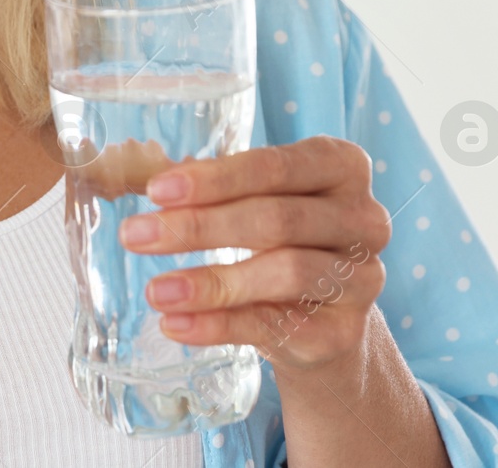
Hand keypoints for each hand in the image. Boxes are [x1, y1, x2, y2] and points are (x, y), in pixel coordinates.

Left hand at [118, 135, 390, 374]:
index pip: (276, 166)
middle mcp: (364, 219)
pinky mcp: (344, 332)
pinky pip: (275, 326)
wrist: (321, 313)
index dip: (215, 179)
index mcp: (340, 167)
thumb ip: (204, 185)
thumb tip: (134, 172)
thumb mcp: (251, 199)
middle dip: (198, 227)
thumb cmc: (278, 235)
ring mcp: (362, 278)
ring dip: (210, 282)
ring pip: (284, 273)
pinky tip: (176, 323)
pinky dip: (219, 325)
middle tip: (135, 234)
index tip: (156, 190)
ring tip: (155, 291)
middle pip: (276, 219)